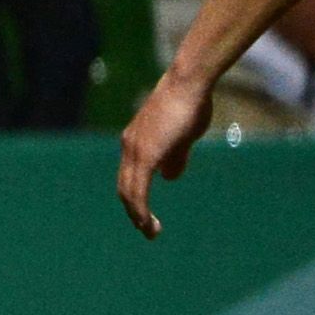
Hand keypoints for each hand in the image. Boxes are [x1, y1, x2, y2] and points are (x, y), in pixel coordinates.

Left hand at [116, 69, 214, 238]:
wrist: (188, 83)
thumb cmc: (190, 103)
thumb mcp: (182, 136)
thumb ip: (175, 157)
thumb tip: (168, 178)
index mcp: (135, 141)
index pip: (129, 175)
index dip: (135, 196)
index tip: (144, 213)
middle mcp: (129, 146)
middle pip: (124, 186)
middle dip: (133, 210)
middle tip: (146, 228)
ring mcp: (135, 150)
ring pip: (129, 192)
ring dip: (138, 215)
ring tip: (149, 231)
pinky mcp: (145, 155)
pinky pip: (138, 190)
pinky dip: (141, 209)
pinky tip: (148, 222)